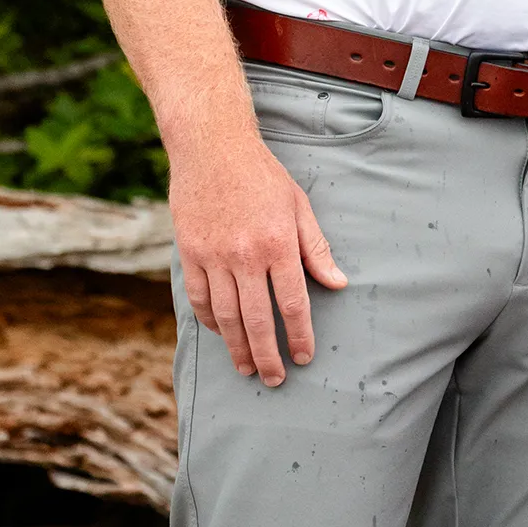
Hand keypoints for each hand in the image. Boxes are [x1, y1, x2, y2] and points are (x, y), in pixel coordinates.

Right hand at [170, 131, 347, 385]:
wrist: (212, 148)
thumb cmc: (262, 175)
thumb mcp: (299, 205)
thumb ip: (316, 248)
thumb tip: (337, 283)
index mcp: (278, 243)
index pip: (292, 302)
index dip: (299, 335)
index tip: (303, 357)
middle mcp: (245, 255)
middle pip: (257, 319)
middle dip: (267, 355)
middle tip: (275, 378)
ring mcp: (214, 256)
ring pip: (226, 316)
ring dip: (237, 347)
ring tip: (247, 367)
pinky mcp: (190, 254)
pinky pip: (198, 299)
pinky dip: (210, 321)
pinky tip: (222, 333)